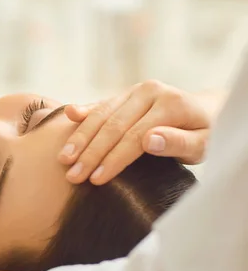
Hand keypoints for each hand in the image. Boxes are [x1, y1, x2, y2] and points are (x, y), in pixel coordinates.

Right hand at [58, 80, 210, 184]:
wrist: (206, 112)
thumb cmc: (204, 135)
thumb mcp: (203, 144)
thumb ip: (178, 142)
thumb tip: (149, 140)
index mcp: (170, 103)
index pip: (134, 136)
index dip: (114, 159)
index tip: (96, 179)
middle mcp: (149, 91)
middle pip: (113, 125)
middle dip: (90, 153)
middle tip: (72, 175)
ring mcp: (134, 91)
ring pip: (102, 114)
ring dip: (80, 137)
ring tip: (64, 158)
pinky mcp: (124, 94)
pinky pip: (101, 104)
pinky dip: (84, 111)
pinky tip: (69, 114)